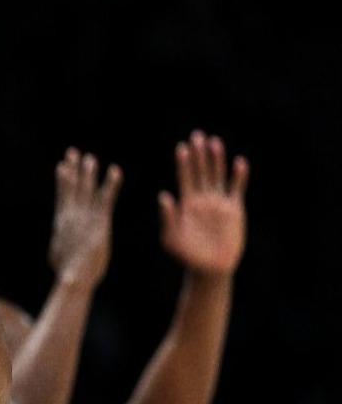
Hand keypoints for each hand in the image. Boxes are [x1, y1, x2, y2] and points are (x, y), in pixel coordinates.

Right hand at [49, 148, 122, 290]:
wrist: (74, 277)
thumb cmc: (67, 272)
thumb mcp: (58, 255)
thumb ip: (60, 244)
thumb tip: (57, 246)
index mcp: (61, 223)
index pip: (62, 196)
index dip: (63, 179)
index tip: (62, 165)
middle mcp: (71, 216)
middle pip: (71, 187)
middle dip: (72, 169)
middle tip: (73, 152)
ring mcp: (85, 218)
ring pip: (86, 190)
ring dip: (89, 173)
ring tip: (91, 158)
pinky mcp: (100, 222)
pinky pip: (106, 198)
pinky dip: (111, 184)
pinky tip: (115, 171)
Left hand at [159, 130, 247, 275]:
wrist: (210, 268)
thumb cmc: (187, 255)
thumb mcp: (172, 238)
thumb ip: (168, 218)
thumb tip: (164, 196)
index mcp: (186, 204)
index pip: (185, 178)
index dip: (183, 163)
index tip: (182, 147)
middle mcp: (202, 200)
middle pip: (200, 172)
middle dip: (199, 154)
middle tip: (197, 135)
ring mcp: (219, 203)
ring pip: (218, 176)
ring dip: (217, 159)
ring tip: (215, 142)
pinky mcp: (234, 210)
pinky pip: (237, 189)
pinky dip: (239, 176)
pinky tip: (239, 162)